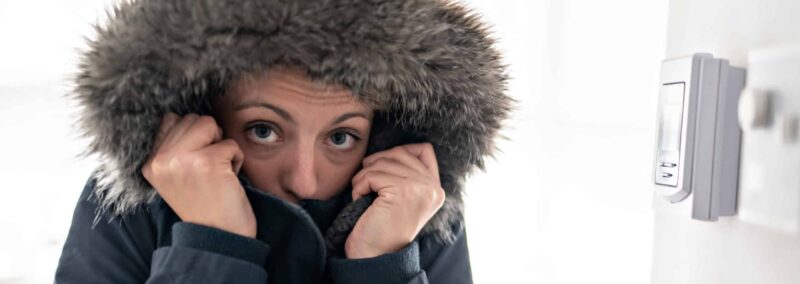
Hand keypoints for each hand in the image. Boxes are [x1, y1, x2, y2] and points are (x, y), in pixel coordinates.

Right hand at [142, 112, 255, 237]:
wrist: (218, 238)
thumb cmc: (204, 205)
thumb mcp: (174, 177)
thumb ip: (173, 148)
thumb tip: (186, 116)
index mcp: (149, 163)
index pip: (170, 119)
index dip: (192, 134)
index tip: (196, 162)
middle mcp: (161, 160)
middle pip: (193, 119)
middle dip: (208, 138)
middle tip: (208, 170)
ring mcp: (183, 159)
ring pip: (210, 124)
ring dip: (221, 146)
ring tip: (217, 172)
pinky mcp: (208, 162)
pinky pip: (231, 143)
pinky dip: (237, 160)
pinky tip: (228, 180)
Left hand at [345, 143, 445, 258]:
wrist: (376, 255)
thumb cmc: (383, 226)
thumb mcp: (404, 197)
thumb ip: (407, 174)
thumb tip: (391, 150)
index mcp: (436, 189)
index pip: (424, 150)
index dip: (400, 152)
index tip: (383, 169)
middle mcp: (433, 187)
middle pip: (399, 152)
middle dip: (376, 163)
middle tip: (367, 183)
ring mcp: (420, 188)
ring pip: (382, 162)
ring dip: (364, 177)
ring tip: (362, 194)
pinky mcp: (402, 191)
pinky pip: (371, 175)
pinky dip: (359, 186)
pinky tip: (359, 200)